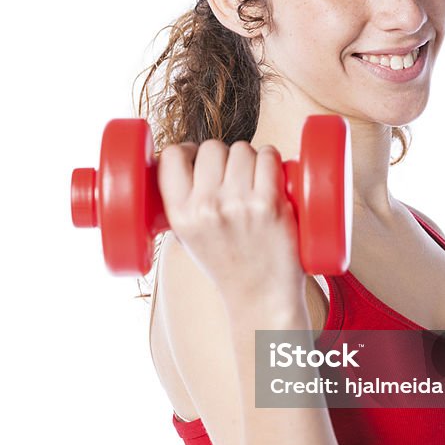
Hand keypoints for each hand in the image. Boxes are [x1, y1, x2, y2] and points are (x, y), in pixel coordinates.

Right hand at [157, 139, 305, 308]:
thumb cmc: (227, 263)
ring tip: (254, 183)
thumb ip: (182, 200)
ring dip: (251, 159)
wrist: (261, 297)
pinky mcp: (270, 204)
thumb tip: (185, 158)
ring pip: (242, 149)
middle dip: (224, 157)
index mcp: (180, 214)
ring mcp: (238, 204)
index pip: (172, 154)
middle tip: (234, 179)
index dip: (188, 151)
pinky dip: (272, 160)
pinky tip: (273, 176)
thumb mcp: (188, 236)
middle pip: (212, 147)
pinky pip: (269, 157)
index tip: (199, 159)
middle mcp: (205, 207)